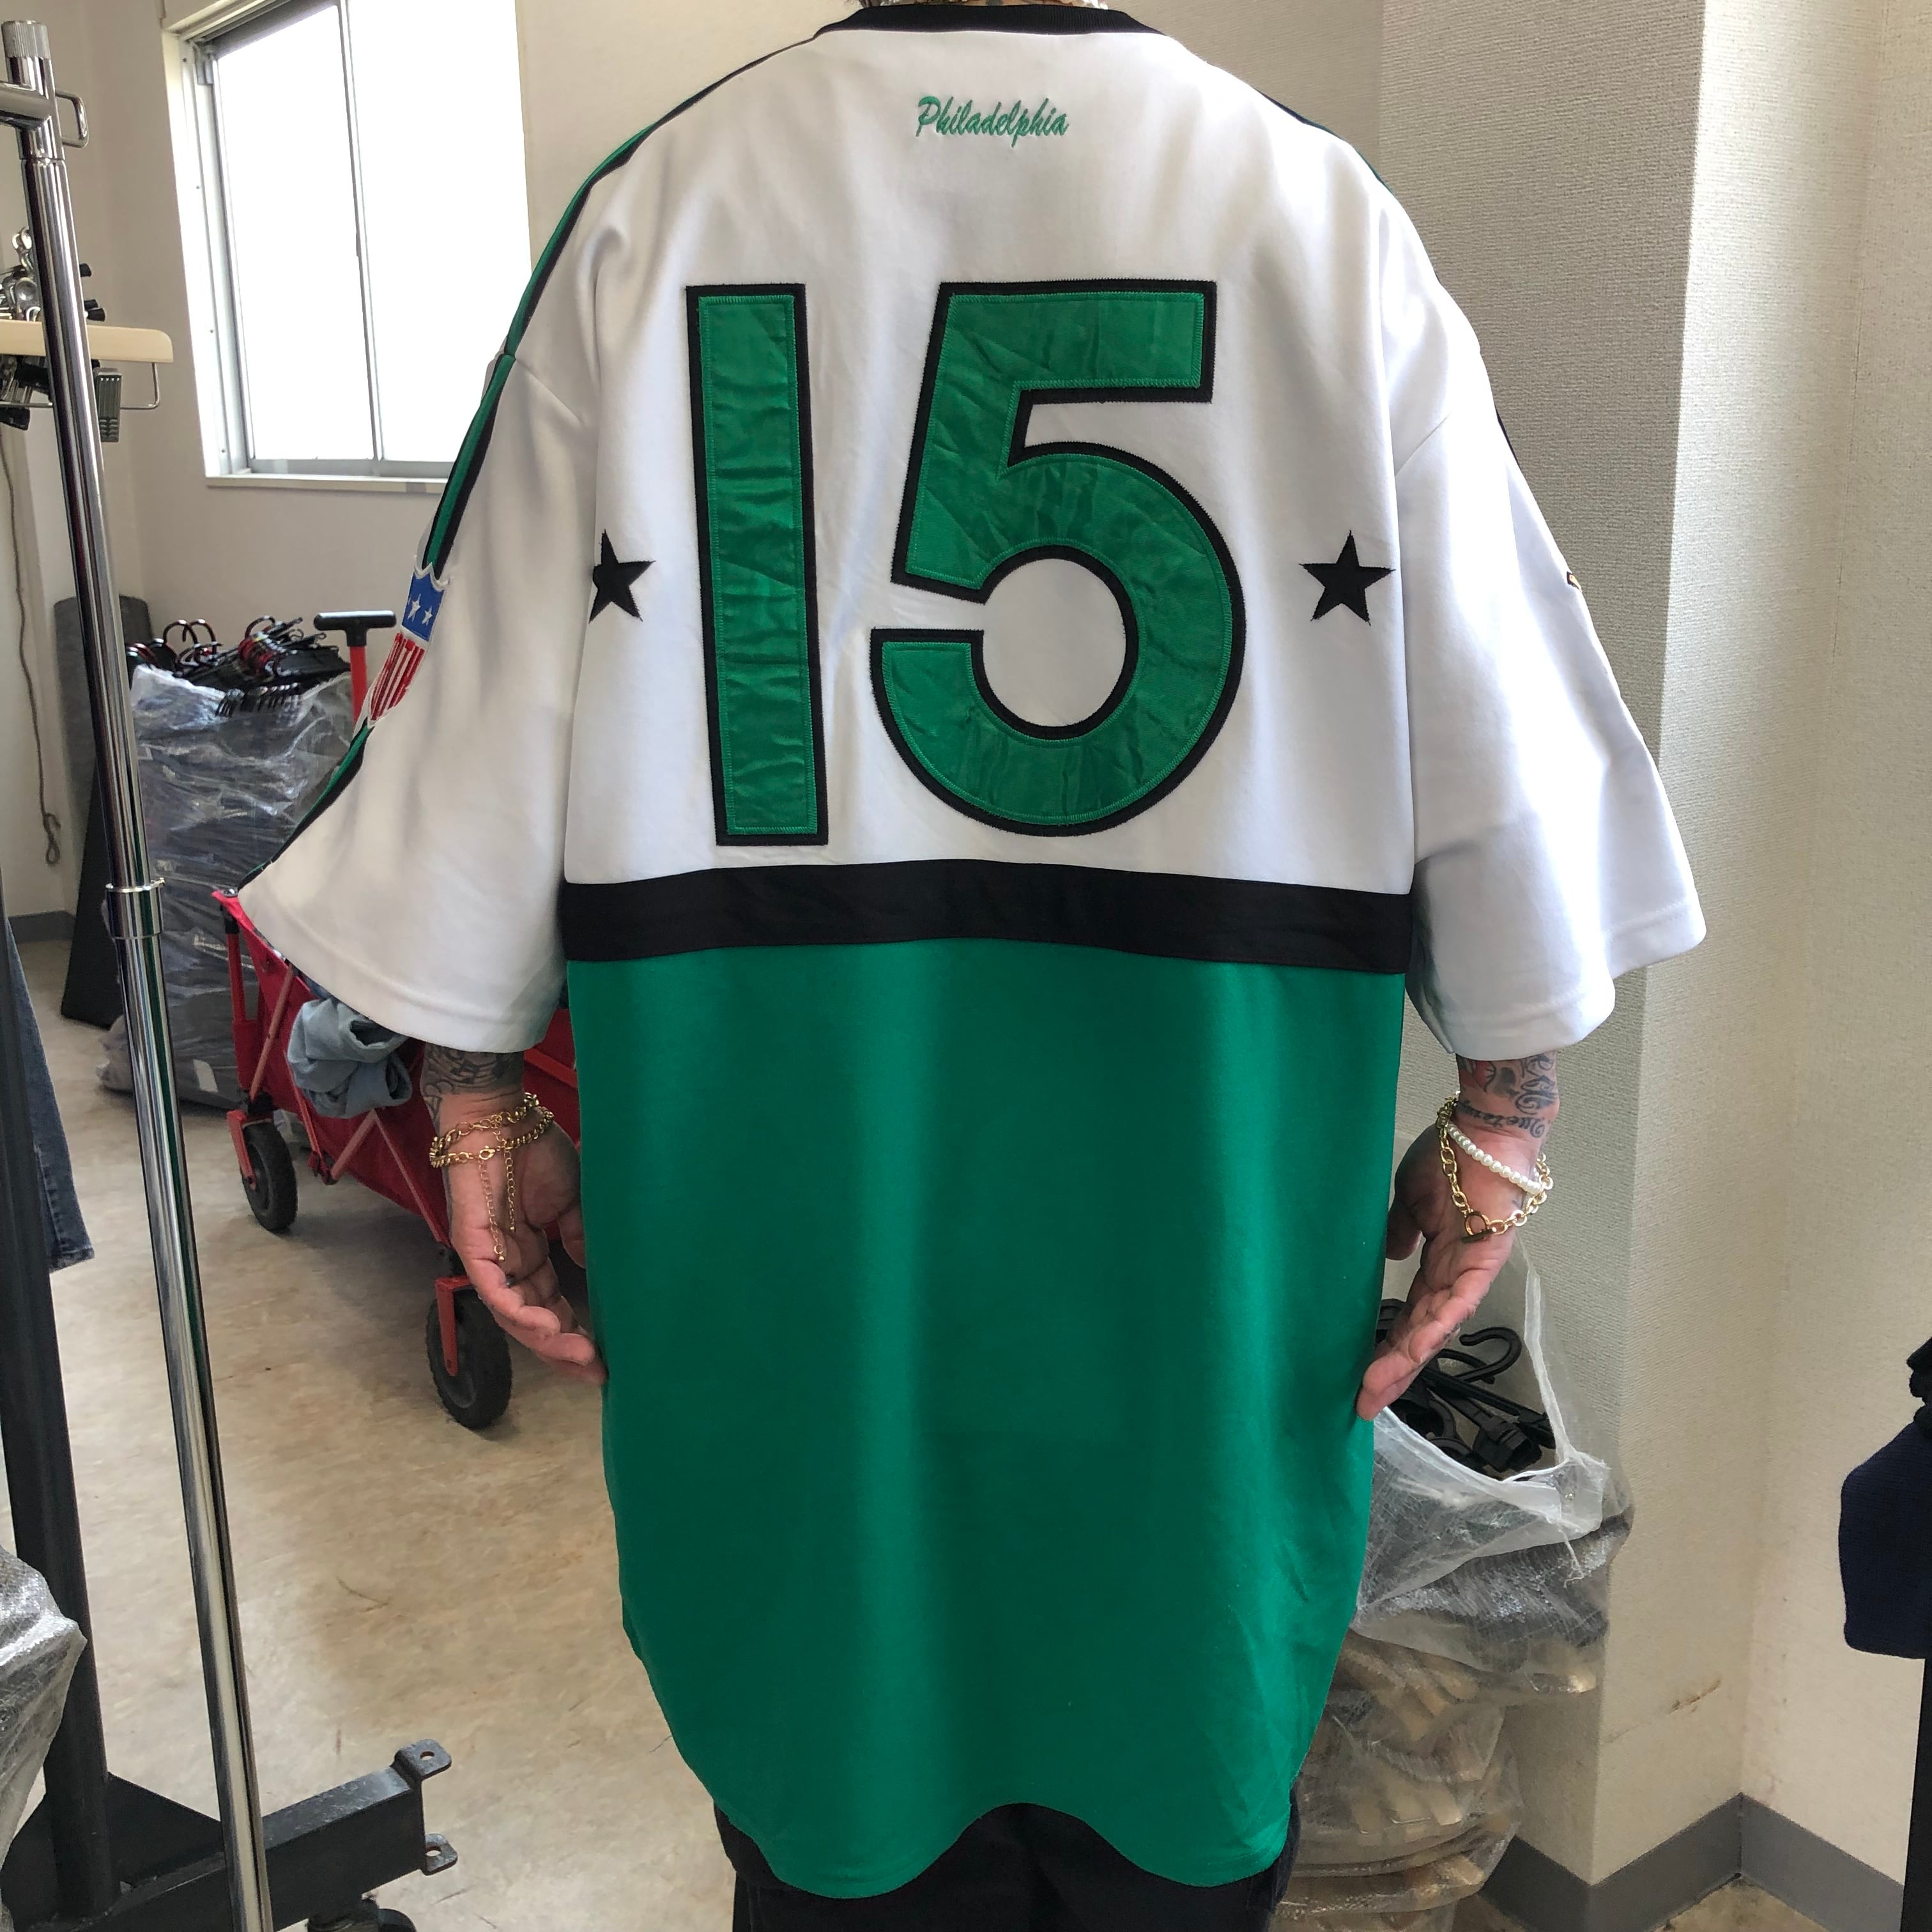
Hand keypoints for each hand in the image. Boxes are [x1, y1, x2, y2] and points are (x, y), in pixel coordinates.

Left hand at [442, 1115, 603, 1384]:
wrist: (504, 1118)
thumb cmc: (536, 1150)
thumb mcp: (574, 1201)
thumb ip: (580, 1238)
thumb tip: (595, 1272)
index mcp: (529, 1253)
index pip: (548, 1304)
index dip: (573, 1331)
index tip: (604, 1356)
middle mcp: (506, 1263)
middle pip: (530, 1319)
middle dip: (561, 1348)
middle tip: (595, 1370)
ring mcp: (487, 1258)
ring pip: (512, 1313)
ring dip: (544, 1338)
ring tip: (578, 1354)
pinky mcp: (471, 1247)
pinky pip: (491, 1290)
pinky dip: (518, 1312)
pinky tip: (546, 1327)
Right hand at [1357, 1114, 1537, 1420]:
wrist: (1482, 1131)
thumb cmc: (1449, 1155)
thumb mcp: (1410, 1198)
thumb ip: (1401, 1229)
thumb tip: (1389, 1255)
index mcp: (1437, 1261)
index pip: (1409, 1314)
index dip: (1386, 1345)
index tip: (1357, 1374)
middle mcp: (1454, 1275)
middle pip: (1420, 1332)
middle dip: (1392, 1369)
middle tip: (1362, 1402)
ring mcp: (1470, 1272)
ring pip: (1435, 1327)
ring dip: (1407, 1360)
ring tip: (1375, 1387)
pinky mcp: (1484, 1261)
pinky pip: (1458, 1301)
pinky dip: (1436, 1326)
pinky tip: (1414, 1350)